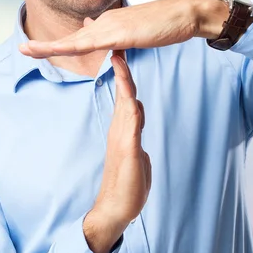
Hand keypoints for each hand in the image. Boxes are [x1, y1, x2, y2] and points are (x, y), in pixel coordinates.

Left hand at [19, 0, 229, 56]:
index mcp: (109, 23)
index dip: (59, 44)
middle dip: (46, 45)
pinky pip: (90, 44)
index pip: (81, 37)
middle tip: (22, 50)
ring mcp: (111, 26)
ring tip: (26, 50)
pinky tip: (55, 51)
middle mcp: (105, 22)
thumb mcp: (138, 31)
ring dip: (49, 47)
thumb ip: (121, 35)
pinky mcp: (119, 33)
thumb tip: (110, 35)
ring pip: (74, 41)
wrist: (184, 13)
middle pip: (71, 38)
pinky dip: (70, 48)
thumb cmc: (165, 24)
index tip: (39, 48)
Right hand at [83, 51, 151, 252]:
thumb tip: (137, 126)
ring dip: (124, 80)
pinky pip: (131, 123)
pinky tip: (131, 94)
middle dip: (120, 67)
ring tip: (119, 58)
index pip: (125, 95)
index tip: (121, 54)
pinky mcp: (127, 149)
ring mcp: (122, 138)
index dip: (124, 75)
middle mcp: (120, 129)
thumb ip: (136, 136)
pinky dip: (130, 106)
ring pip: (125, 102)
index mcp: (123, 129)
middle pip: (123, 92)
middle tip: (115, 43)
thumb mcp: (136, 154)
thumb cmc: (128, 185)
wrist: (116, 209)